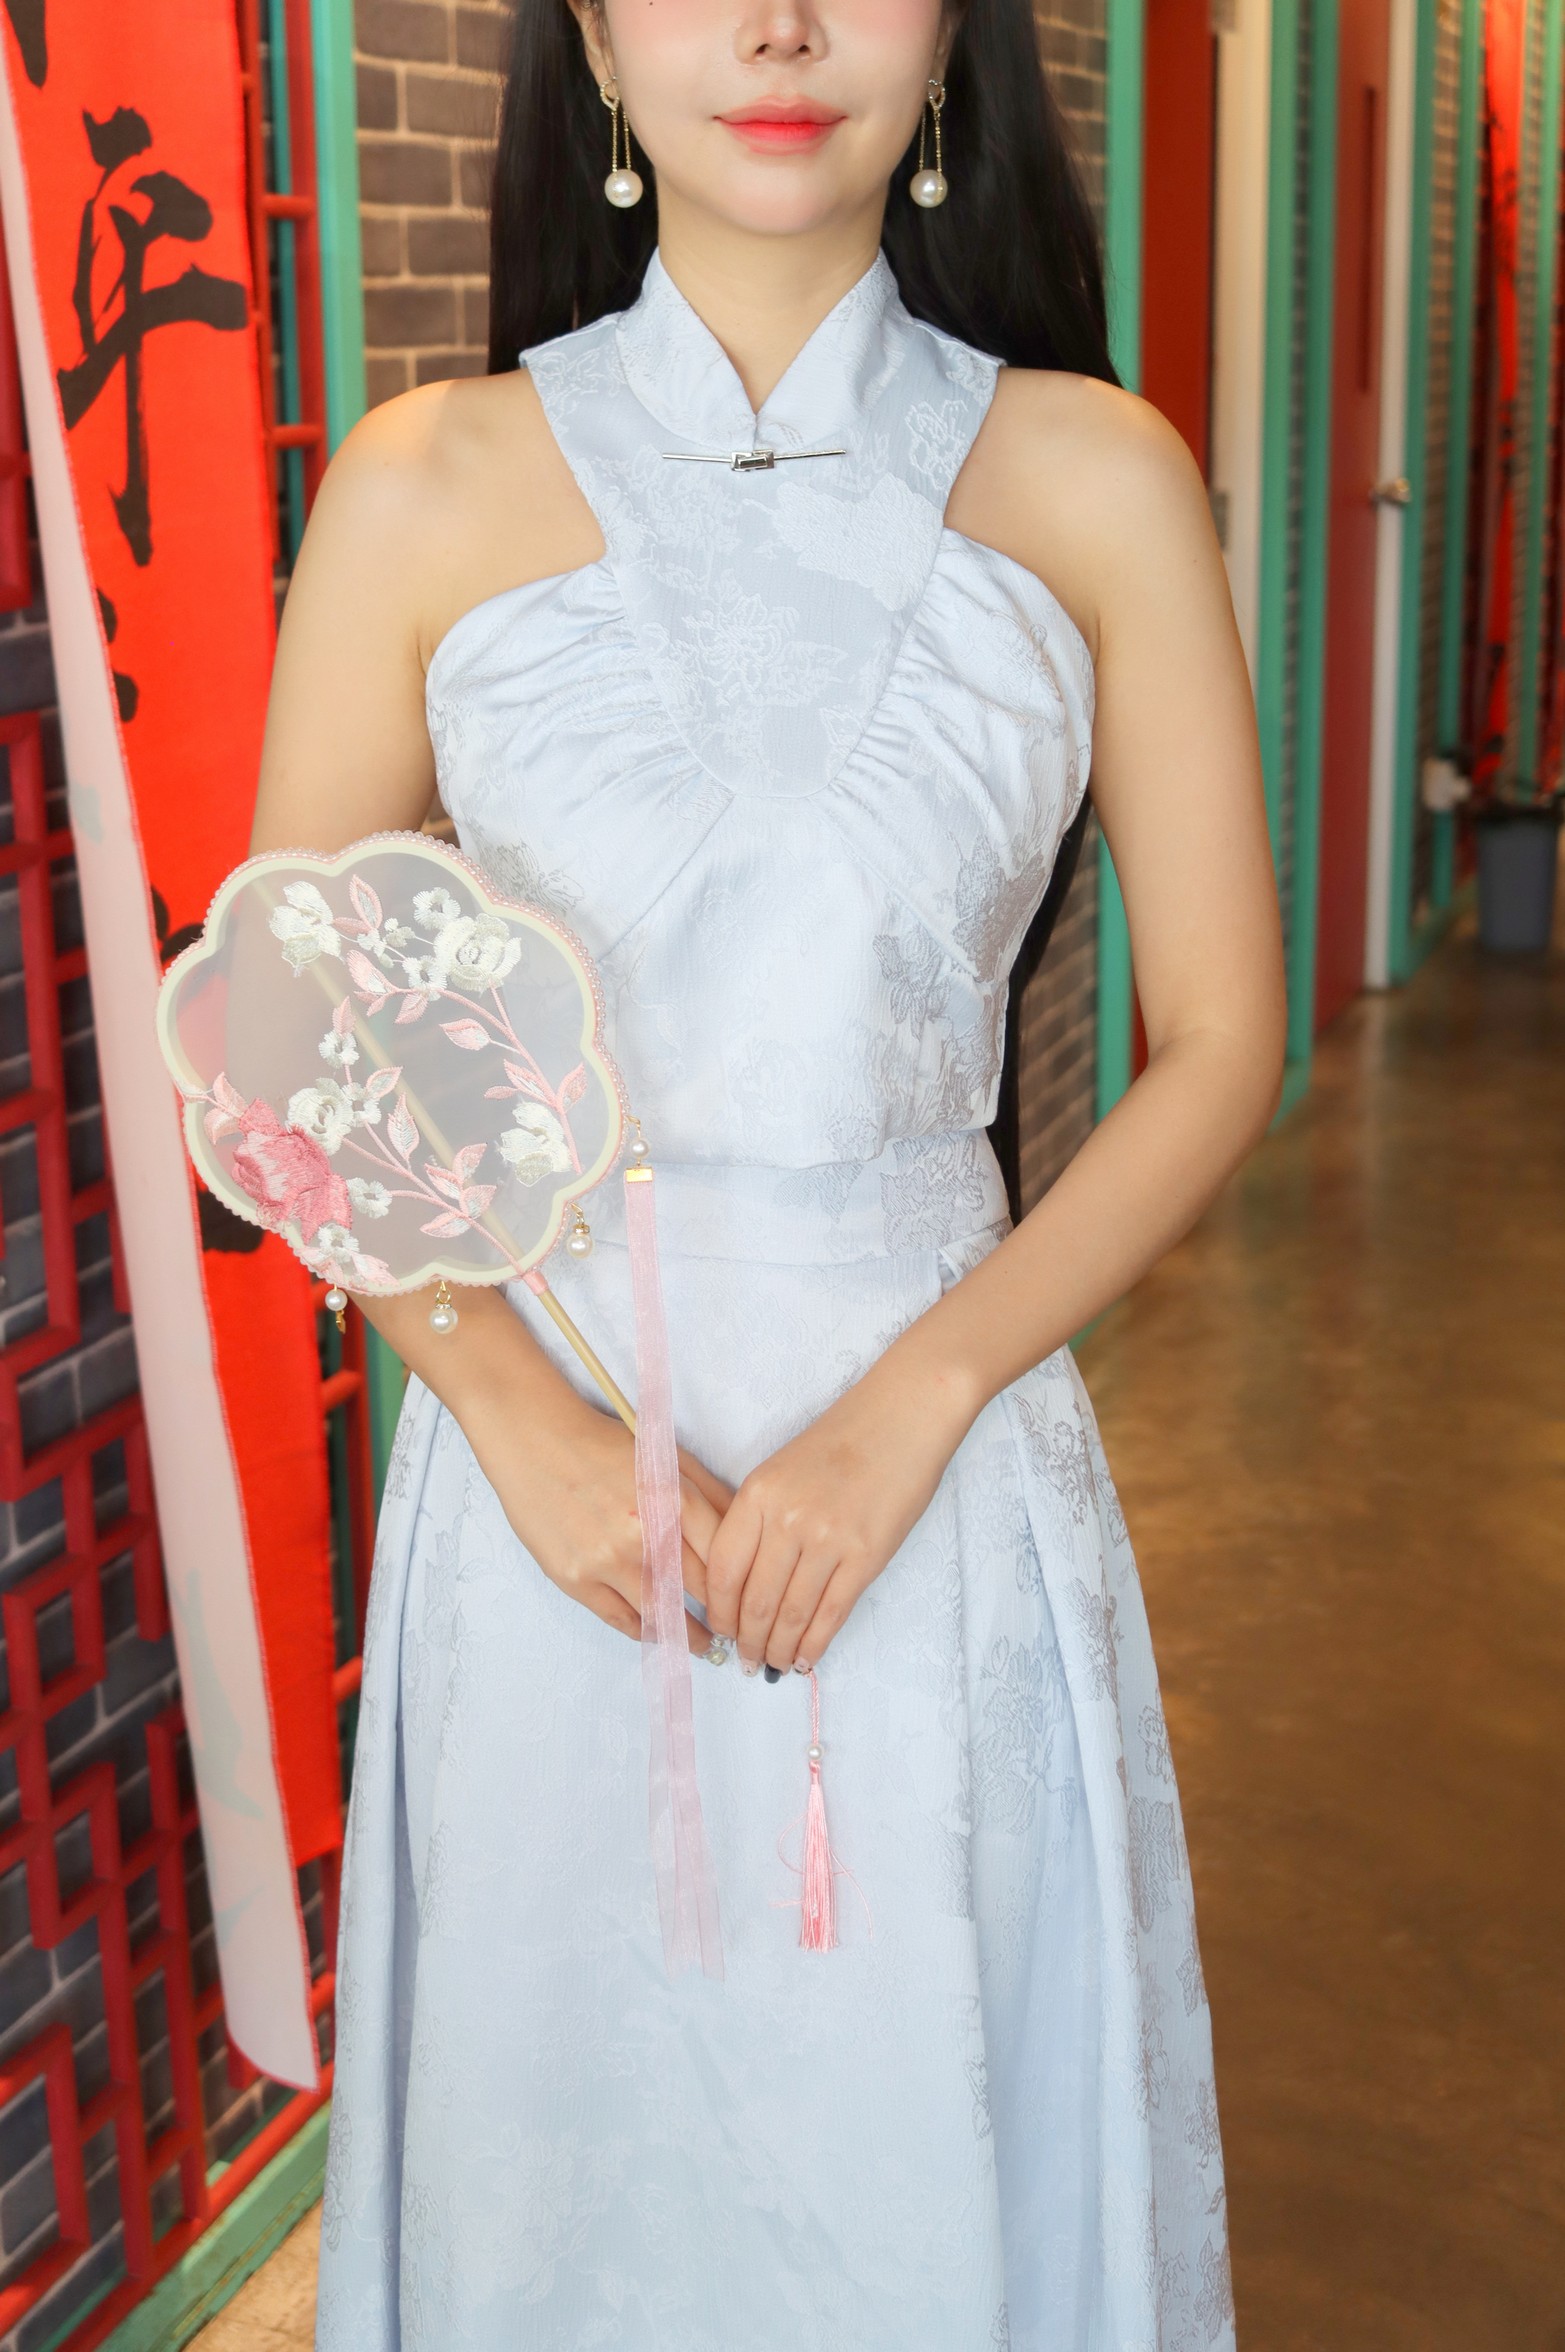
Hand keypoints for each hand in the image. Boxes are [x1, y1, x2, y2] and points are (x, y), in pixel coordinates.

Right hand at [467, 1385, 732, 1653]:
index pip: (725, 1557)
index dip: (742, 1582)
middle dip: (721, 1613)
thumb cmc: (602, 1444)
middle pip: (700, 1588)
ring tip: (702, 1645)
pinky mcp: (576, 1579)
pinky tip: (658, 1634)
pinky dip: (645, 1631)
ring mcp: (609, 1560)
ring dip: (687, 1634)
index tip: (747, 1596)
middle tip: (733, 1628)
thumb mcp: (667, 1456)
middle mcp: (646, 1533)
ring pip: (663, 1612)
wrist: (534, 1442)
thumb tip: (744, 1532)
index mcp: (675, 1499)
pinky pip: (621, 1619)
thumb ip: (709, 1493)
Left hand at [704, 1351, 979, 1673]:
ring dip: (779, 1649)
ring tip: (774, 1665)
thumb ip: (760, 1519)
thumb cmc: (842, 1439)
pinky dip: (815, 1645)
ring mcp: (828, 1540)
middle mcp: (787, 1520)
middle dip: (748, 1640)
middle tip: (747, 1661)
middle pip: (755, 1601)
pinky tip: (806, 1659)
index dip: (719, 1612)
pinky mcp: (866, 1557)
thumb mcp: (782, 1469)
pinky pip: (831, 1614)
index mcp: (758, 1494)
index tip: (721, 1630)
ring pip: (792, 1615)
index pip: (723, 1571)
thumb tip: (744, 1582)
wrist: (904, 1416)